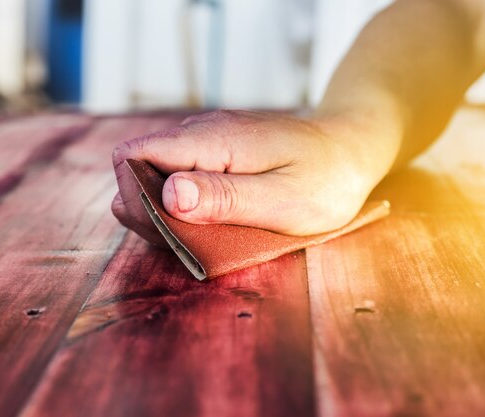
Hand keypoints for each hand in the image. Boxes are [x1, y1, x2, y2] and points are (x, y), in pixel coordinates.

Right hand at [112, 110, 395, 244]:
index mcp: (211, 141)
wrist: (352, 148)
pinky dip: (184, 205)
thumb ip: (225, 197)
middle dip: (146, 210)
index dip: (134, 195)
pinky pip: (178, 177)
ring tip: (206, 234)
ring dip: (165, 211)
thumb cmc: (326, 178)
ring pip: (154, 175)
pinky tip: (212, 222)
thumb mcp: (283, 199)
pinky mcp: (214, 154)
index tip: (165, 228)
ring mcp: (205, 142)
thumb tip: (168, 195)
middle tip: (192, 240)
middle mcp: (199, 134)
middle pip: (136, 168)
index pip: (133, 154)